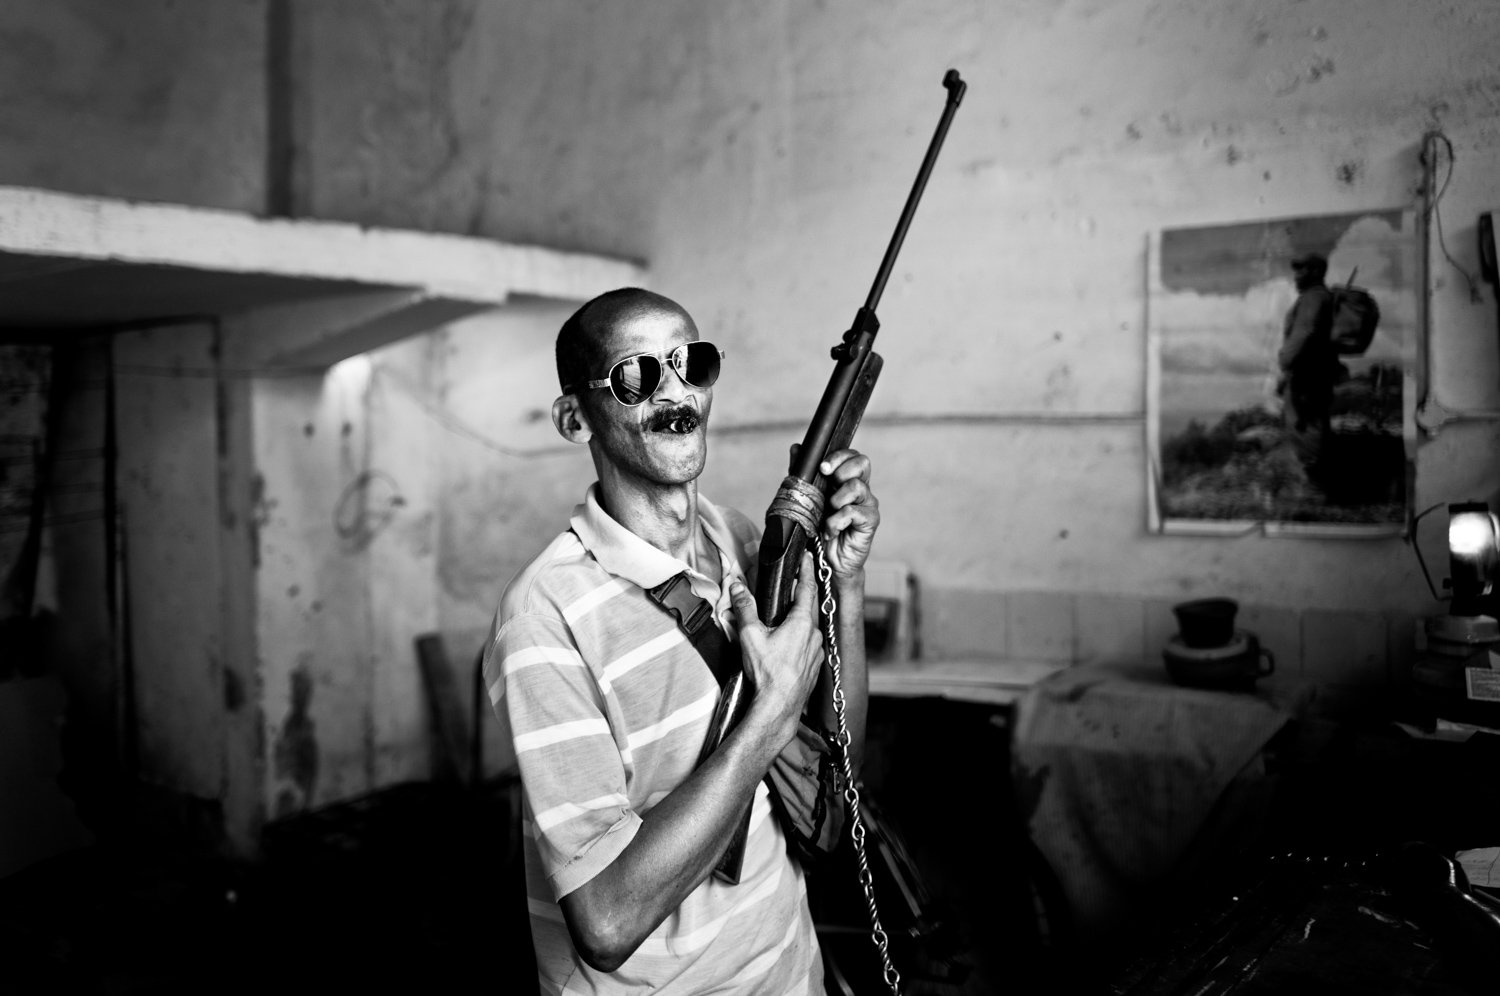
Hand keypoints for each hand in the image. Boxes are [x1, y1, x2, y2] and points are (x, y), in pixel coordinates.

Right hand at [728, 553, 823, 749]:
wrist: (779, 706)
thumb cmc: (767, 673)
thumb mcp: (751, 636)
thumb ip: (745, 608)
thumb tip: (737, 587)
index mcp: (801, 623)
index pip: (807, 588)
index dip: (806, 570)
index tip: (807, 557)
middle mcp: (813, 635)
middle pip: (810, 606)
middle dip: (803, 592)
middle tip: (797, 580)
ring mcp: (817, 651)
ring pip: (810, 627)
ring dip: (801, 618)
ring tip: (787, 614)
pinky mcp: (815, 665)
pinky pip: (810, 644)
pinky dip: (801, 638)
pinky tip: (789, 643)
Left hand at [793, 445, 879, 580]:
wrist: (826, 562)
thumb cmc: (818, 529)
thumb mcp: (807, 499)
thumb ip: (803, 474)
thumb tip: (796, 448)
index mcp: (847, 480)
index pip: (852, 455)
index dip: (838, 456)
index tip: (822, 468)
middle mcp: (860, 489)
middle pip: (862, 462)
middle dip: (842, 470)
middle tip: (828, 484)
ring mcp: (867, 504)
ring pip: (857, 486)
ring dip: (836, 499)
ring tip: (827, 514)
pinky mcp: (870, 521)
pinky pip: (854, 511)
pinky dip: (837, 521)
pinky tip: (830, 530)